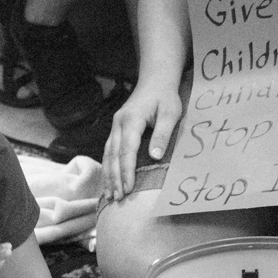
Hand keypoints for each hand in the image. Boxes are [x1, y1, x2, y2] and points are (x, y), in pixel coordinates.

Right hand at [103, 85, 181, 200]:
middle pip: (112, 155)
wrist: (155, 80)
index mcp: (131, 120)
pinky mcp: (116, 129)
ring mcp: (115, 126)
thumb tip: (156, 156)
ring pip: (107, 154)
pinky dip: (108, 167)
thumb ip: (163, 134)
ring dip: (108, 175)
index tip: (129, 188)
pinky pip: (108, 151)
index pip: (127, 150)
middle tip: (118, 198)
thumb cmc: (165, 96)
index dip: (127, 171)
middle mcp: (118, 124)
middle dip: (114, 178)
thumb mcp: (171, 113)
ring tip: (110, 195)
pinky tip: (109, 180)